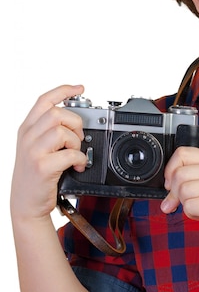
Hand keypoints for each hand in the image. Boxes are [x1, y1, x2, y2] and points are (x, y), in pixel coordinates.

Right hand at [11, 84, 88, 222]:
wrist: (26, 203)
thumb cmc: (35, 176)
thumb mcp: (35, 147)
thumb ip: (48, 131)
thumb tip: (75, 120)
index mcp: (27, 129)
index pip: (44, 100)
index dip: (63, 90)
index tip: (79, 88)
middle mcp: (28, 137)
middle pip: (57, 113)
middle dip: (75, 123)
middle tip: (77, 138)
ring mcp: (33, 151)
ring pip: (62, 131)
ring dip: (76, 142)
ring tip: (74, 153)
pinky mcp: (42, 167)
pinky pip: (69, 154)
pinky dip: (79, 159)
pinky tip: (77, 166)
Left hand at [161, 146, 198, 249]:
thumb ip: (188, 177)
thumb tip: (165, 184)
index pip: (182, 153)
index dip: (170, 169)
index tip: (172, 182)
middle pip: (178, 173)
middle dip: (175, 191)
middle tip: (185, 200)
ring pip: (182, 190)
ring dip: (184, 203)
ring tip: (198, 206)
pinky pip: (188, 206)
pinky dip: (190, 214)